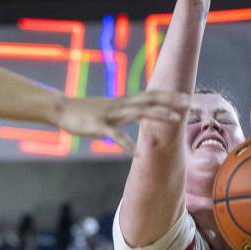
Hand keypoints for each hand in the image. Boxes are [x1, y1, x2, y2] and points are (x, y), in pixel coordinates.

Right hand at [56, 89, 189, 153]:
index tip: (186, 96)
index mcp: (124, 102)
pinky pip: (116, 136)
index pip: (150, 95)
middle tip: (189, 101)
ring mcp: (111, 114)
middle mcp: (121, 105)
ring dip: (158, 114)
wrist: (61, 109)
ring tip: (176, 118)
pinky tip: (139, 153)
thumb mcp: (111, 110)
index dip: (168, 96)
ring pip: (138, 112)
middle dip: (170, 100)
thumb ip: (127, 112)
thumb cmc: (87, 112)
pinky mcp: (99, 126)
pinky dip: (128, 145)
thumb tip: (141, 114)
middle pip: (150, 99)